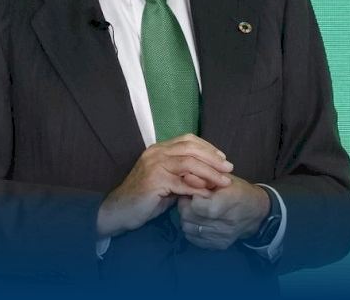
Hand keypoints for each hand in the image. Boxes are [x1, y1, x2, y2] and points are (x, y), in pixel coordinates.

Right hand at [97, 134, 233, 237]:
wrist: (121, 210)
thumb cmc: (145, 197)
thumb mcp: (166, 180)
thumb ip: (183, 173)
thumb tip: (210, 174)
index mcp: (158, 149)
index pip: (187, 139)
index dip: (207, 147)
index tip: (223, 158)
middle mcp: (155, 153)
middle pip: (190, 148)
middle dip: (213, 159)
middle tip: (229, 169)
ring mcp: (154, 166)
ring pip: (189, 164)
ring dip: (210, 173)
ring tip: (224, 182)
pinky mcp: (154, 181)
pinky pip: (183, 184)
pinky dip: (198, 189)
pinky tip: (208, 195)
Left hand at [177, 175, 269, 250]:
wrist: (257, 211)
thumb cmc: (238, 191)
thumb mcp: (224, 178)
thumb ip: (204, 177)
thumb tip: (186, 177)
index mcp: (227, 203)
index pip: (196, 206)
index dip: (191, 198)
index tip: (194, 193)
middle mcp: (226, 223)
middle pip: (190, 218)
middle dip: (184, 207)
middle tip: (189, 201)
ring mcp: (223, 236)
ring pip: (189, 229)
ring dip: (186, 219)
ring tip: (193, 210)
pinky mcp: (220, 244)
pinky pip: (195, 239)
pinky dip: (192, 230)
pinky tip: (198, 221)